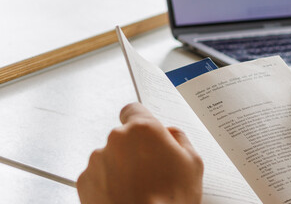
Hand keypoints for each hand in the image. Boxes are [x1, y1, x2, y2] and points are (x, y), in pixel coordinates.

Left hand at [77, 103, 203, 203]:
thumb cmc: (170, 201)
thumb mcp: (193, 164)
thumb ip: (180, 139)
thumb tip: (171, 135)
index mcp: (143, 129)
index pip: (134, 109)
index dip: (141, 120)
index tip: (145, 131)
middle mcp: (116, 139)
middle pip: (124, 136)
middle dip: (136, 149)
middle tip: (152, 170)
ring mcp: (98, 160)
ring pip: (111, 156)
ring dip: (121, 167)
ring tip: (139, 187)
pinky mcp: (84, 182)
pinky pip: (98, 175)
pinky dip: (108, 183)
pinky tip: (125, 195)